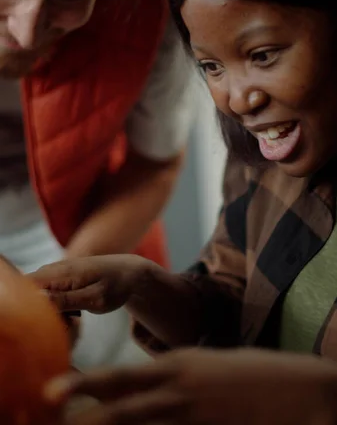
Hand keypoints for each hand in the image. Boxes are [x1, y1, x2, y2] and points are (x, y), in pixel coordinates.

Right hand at [29, 254, 148, 313]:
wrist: (130, 273)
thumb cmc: (116, 285)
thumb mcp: (94, 298)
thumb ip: (65, 300)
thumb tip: (36, 301)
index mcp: (59, 273)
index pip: (25, 289)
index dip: (30, 308)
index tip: (51, 322)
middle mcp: (52, 270)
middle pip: (29, 295)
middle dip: (40, 314)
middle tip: (67, 323)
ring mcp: (55, 273)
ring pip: (38, 298)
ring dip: (49, 313)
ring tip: (73, 319)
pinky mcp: (60, 279)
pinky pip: (47, 297)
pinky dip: (57, 309)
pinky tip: (74, 314)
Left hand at [47, 348, 336, 424]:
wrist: (295, 388)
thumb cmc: (246, 375)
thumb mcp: (201, 366)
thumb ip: (169, 376)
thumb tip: (138, 389)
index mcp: (175, 366)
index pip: (120, 377)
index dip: (85, 384)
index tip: (53, 390)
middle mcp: (177, 389)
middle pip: (119, 406)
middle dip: (82, 412)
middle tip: (50, 408)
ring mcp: (190, 415)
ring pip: (135, 424)